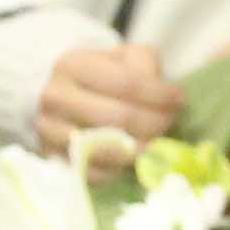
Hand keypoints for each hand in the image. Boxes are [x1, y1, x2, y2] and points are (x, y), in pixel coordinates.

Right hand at [33, 40, 185, 155]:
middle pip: (118, 118)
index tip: (179, 100)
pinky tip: (132, 156)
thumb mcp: (122, 56)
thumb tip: (161, 93)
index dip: (160, 95)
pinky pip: (93, 173)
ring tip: (156, 141)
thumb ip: (144, 62)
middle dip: (154, 123)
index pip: (126, 83)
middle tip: (171, 122)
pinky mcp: (52, 159)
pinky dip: (119, 169)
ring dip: (140, 149)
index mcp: (72, 64)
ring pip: (105, 149)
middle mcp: (55, 97)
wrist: (61, 95)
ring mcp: (49, 131)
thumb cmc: (101, 75)